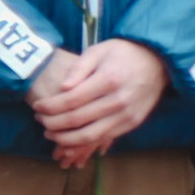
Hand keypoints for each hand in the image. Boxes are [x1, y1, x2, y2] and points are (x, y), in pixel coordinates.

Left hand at [29, 40, 169, 167]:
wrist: (158, 61)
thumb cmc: (123, 53)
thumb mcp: (98, 50)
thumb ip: (78, 68)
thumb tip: (62, 87)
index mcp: (109, 79)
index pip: (71, 100)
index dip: (50, 106)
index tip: (36, 107)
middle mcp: (119, 100)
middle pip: (78, 119)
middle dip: (53, 123)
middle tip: (39, 121)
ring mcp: (127, 114)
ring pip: (90, 135)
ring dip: (66, 139)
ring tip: (50, 133)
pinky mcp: (132, 123)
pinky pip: (104, 138)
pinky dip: (84, 144)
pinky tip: (69, 142)